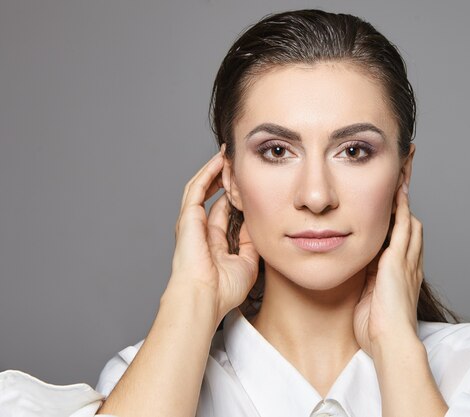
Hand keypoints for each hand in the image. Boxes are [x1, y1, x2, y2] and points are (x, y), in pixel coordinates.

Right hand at [167, 152, 258, 321]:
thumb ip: (251, 243)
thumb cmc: (223, 290)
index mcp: (213, 243)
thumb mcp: (247, 263)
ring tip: (228, 155)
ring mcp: (192, 223)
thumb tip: (258, 225)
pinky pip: (197, 189)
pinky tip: (218, 161)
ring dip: (216, 171)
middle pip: (213, 197)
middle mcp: (200, 231)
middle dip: (226, 180)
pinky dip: (207, 173)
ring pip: (203, 189)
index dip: (235, 198)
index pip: (224, 213)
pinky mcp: (187, 218)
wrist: (204, 298)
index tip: (249, 185)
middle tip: (238, 163)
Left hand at [353, 183, 423, 355]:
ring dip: (405, 201)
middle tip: (400, 184)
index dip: (399, 224)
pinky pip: (404, 227)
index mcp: (402, 275)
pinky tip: (397, 192)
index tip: (393, 208)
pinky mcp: (398, 261)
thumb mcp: (369, 299)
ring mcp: (406, 262)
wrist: (390, 342)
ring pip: (410, 223)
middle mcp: (409, 265)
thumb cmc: (377, 330)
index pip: (402, 242)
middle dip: (406, 206)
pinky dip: (401, 208)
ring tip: (401, 180)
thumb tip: (356, 270)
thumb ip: (367, 282)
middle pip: (411, 227)